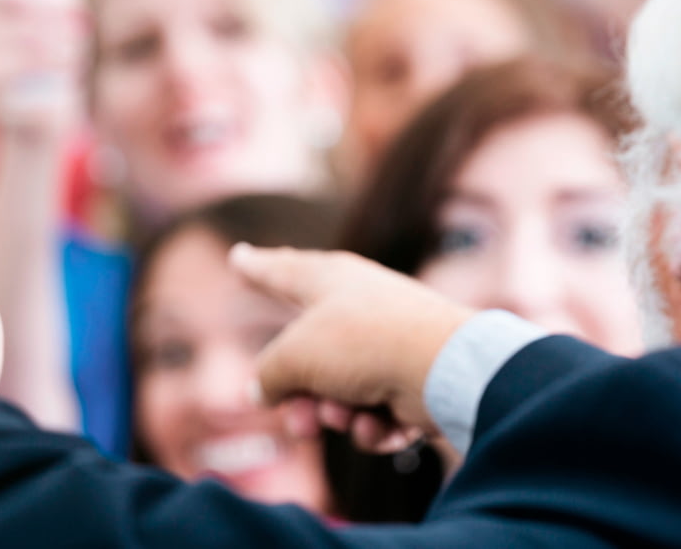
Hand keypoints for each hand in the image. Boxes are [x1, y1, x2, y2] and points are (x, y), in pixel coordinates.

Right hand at [229, 244, 475, 450]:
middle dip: (299, 397)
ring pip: (337, 393)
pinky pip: (372, 414)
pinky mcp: (411, 383)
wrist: (441, 371)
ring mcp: (387, 346)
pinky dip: (371, 425)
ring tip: (344, 414)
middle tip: (300, 419)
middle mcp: (359, 308)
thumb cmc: (362, 344)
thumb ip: (268, 375)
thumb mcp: (293, 357)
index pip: (282, 271)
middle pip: (307, 358)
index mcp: (329, 280)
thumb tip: (263, 391)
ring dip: (334, 414)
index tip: (239, 255)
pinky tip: (380, 422)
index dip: (256, 267)